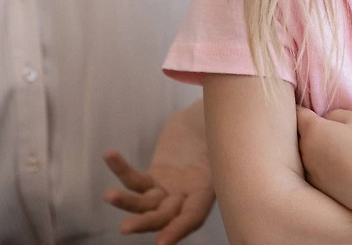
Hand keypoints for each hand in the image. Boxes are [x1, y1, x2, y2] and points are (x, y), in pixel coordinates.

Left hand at [104, 102, 213, 243]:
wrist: (208, 118)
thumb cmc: (223, 129)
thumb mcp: (226, 140)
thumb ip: (223, 151)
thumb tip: (242, 142)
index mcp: (208, 192)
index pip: (193, 217)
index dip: (179, 229)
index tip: (162, 242)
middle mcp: (187, 198)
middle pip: (165, 216)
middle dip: (145, 222)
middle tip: (125, 228)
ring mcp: (169, 190)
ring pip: (145, 203)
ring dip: (126, 202)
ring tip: (109, 196)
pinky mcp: (154, 178)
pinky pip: (135, 179)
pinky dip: (121, 168)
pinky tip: (110, 155)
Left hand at [296, 108, 351, 214]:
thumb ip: (336, 114)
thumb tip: (327, 121)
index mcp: (312, 130)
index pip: (299, 113)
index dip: (303, 109)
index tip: (308, 108)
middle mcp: (304, 150)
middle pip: (301, 135)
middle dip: (310, 131)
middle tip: (329, 131)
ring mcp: (308, 171)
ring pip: (307, 154)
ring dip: (315, 150)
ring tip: (337, 151)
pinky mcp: (316, 187)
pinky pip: (314, 170)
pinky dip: (321, 167)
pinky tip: (339, 169)